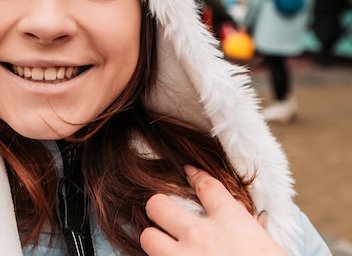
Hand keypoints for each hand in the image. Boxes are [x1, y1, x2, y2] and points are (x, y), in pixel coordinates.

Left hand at [139, 165, 287, 255]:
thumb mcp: (272, 248)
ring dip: (155, 241)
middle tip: (166, 216)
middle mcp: (201, 235)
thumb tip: (258, 221)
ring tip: (164, 245)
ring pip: (148, 237)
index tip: (188, 172)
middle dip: (159, 209)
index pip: (206, 186)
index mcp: (230, 221)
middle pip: (159, 205)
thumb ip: (255, 231)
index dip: (195, 176)